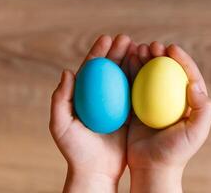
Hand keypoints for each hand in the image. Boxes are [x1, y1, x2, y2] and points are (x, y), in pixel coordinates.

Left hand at [49, 34, 132, 192]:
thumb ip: (61, 99)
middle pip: (109, 70)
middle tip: (127, 39)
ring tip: (140, 48)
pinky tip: (149, 69)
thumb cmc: (75, 150)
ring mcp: (117, 105)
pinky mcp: (129, 114)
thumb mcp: (61, 125)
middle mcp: (101, 97)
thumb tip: (68, 71)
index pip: (90, 69)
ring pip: (124, 79)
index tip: (107, 38)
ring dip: (131, 62)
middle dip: (117, 52)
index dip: (98, 52)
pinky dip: (141, 81)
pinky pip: (136, 95)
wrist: (95, 171)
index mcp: (84, 96)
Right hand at [122, 42, 210, 192]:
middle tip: (152, 45)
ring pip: (150, 75)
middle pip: (168, 71)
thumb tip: (194, 84)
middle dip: (161, 55)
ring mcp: (154, 101)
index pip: (188, 75)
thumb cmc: (175, 152)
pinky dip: (132, 72)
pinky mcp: (138, 105)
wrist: (151, 167)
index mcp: (189, 102)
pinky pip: (135, 85)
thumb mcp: (195, 134)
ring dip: (145, 60)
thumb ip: (202, 110)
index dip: (182, 59)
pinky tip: (128, 62)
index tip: (170, 48)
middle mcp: (171, 99)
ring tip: (139, 49)